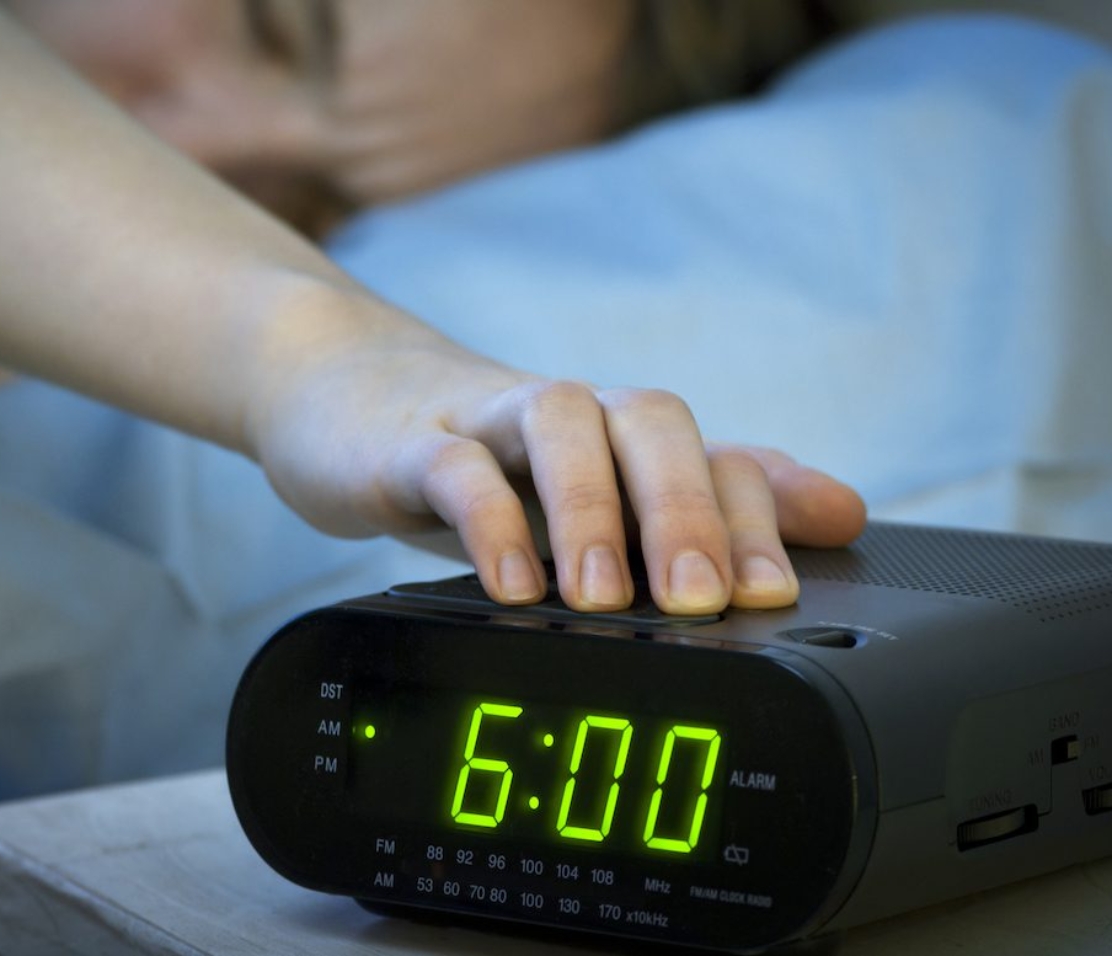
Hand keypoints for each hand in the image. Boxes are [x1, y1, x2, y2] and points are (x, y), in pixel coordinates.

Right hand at [248, 316, 865, 614]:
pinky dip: (485, 521)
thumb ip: (707, 501)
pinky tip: (508, 585)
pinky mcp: (408, 443)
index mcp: (620, 436)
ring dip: (592, 510)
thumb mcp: (597, 489)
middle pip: (651, 422)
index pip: (713, 452)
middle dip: (687, 510)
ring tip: (600, 600)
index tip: (773, 595)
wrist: (343, 397)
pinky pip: (453, 466)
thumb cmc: (481, 460)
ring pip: (559, 427)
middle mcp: (569, 417)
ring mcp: (486, 420)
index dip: (755, 517)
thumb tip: (842, 511)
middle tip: (702, 600)